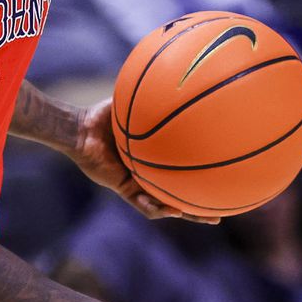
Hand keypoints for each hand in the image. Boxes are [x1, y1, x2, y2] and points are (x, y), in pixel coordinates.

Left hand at [70, 98, 220, 223]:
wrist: (82, 129)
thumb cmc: (106, 114)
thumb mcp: (139, 107)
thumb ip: (158, 102)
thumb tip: (182, 83)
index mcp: (153, 158)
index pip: (179, 172)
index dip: (198, 179)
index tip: (219, 183)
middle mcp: (146, 174)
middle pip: (177, 195)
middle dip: (198, 208)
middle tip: (219, 215)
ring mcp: (135, 184)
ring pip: (163, 206)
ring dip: (184, 213)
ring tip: (203, 218)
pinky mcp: (123, 189)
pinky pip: (143, 204)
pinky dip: (157, 208)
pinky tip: (173, 210)